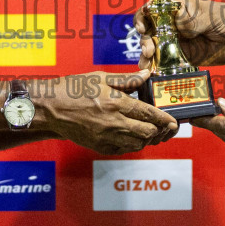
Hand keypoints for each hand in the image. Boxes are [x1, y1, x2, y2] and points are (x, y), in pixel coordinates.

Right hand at [36, 71, 178, 154]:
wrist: (50, 109)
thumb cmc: (73, 89)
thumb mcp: (101, 77)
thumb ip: (127, 80)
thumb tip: (147, 76)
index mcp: (116, 103)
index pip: (149, 114)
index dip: (165, 119)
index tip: (173, 121)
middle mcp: (114, 123)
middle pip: (148, 133)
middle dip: (160, 131)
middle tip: (165, 128)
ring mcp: (106, 137)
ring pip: (137, 145)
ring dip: (146, 139)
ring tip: (150, 131)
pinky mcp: (99, 147)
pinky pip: (123, 150)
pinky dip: (131, 144)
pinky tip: (131, 136)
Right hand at [136, 0, 224, 69]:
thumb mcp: (211, 16)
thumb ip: (192, 21)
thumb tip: (175, 24)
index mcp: (179, 7)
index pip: (153, 8)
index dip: (143, 17)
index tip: (143, 27)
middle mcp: (174, 24)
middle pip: (150, 30)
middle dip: (145, 40)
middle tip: (149, 50)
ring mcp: (178, 41)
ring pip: (155, 47)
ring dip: (147, 55)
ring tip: (147, 65)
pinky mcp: (184, 57)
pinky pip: (166, 62)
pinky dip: (157, 67)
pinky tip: (152, 72)